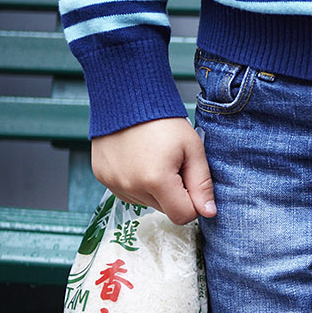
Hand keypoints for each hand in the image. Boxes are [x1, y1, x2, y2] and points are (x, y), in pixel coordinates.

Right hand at [91, 117, 215, 224]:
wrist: (128, 96)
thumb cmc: (162, 119)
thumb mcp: (192, 148)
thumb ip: (202, 184)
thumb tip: (208, 212)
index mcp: (156, 180)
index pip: (182, 216)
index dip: (192, 202)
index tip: (189, 180)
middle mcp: (131, 187)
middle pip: (163, 209)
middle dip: (172, 193)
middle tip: (170, 163)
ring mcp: (114, 183)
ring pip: (145, 202)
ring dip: (153, 188)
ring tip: (152, 158)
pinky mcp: (103, 177)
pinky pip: (127, 192)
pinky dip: (135, 182)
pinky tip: (136, 159)